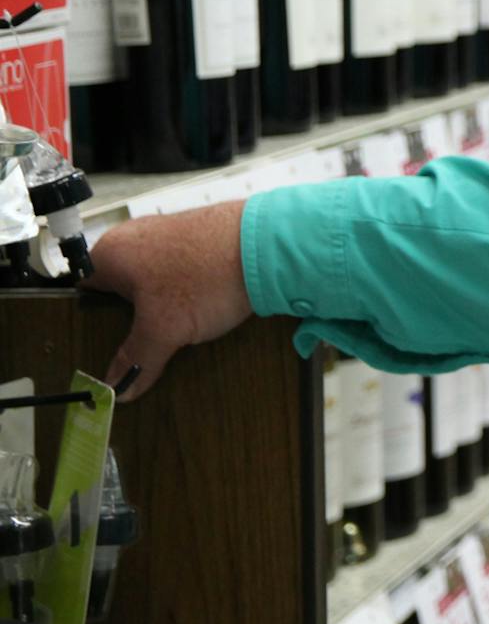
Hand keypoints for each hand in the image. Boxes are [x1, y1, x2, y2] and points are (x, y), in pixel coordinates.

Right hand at [80, 200, 253, 400]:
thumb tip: (117, 387)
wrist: (271, 244)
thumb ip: (136, 359)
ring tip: (170, 342)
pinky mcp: (202, 241)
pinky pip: (181, 277)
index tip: (100, 353)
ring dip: (161, 312)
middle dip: (130, 323)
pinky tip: (199, 319)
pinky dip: (186, 298)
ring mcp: (171, 237)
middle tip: (136, 356)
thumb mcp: (164, 328)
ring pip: (154, 285)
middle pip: (120, 291)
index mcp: (111, 252)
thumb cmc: (206, 275)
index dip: (90, 325)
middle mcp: (136, 239)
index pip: (83, 294)